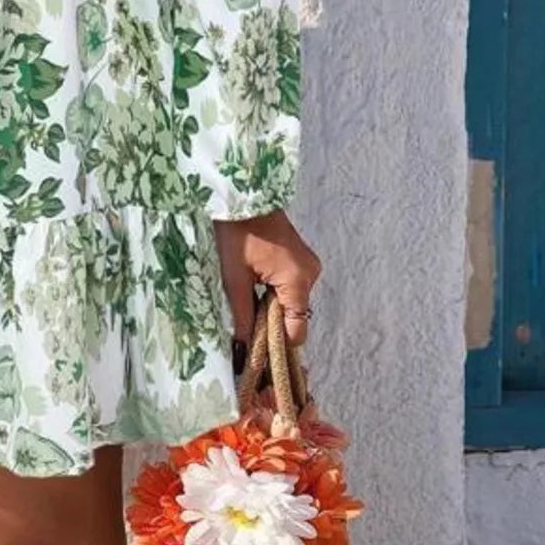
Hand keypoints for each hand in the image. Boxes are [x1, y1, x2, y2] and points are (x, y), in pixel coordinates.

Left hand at [213, 210, 320, 369]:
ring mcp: (309, 265)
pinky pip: (292, 286)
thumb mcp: (234, 279)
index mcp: (297, 281)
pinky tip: (257, 282)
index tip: (256, 346)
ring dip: (273, 305)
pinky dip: (276, 291)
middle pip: (295, 316)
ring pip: (293, 301)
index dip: (277, 343)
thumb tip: (243, 349)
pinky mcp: (302, 258)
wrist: (244, 196)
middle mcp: (310, 275)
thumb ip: (243, 316)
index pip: (297, 331)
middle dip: (272, 322)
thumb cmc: (236, 234)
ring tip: (248, 293)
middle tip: (245, 318)